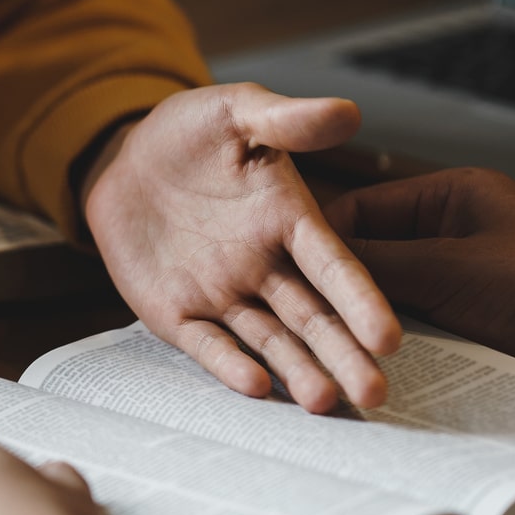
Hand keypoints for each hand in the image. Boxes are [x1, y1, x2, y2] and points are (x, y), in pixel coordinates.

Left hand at [81, 83, 400, 412]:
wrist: (126, 157)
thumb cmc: (192, 133)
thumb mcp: (237, 113)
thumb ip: (287, 120)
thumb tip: (347, 112)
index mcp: (289, 222)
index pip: (334, 267)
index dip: (360, 300)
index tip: (388, 337)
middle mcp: (265, 266)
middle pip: (312, 317)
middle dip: (343, 355)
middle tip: (374, 394)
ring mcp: (223, 293)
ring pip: (268, 340)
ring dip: (296, 371)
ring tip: (323, 403)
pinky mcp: (177, 311)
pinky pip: (206, 343)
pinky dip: (228, 363)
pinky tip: (253, 386)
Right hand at [326, 168, 514, 371]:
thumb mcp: (452, 271)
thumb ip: (379, 263)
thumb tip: (312, 267)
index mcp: (453, 196)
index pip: (360, 206)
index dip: (322, 240)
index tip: (292, 272)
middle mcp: (453, 229)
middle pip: (371, 251)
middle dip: (343, 285)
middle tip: (310, 314)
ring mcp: (461, 274)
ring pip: (389, 292)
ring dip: (367, 318)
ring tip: (338, 342)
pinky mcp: (469, 316)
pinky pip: (414, 323)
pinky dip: (394, 339)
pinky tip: (372, 359)